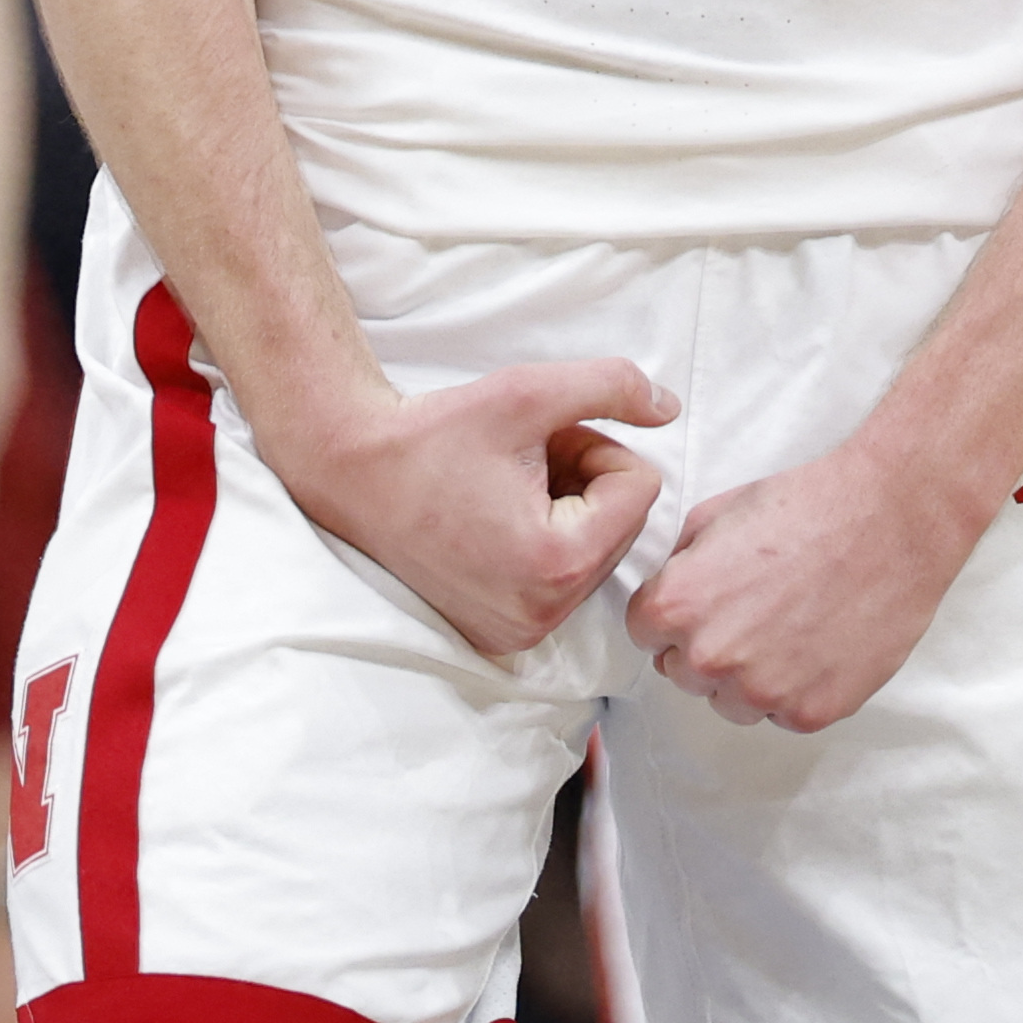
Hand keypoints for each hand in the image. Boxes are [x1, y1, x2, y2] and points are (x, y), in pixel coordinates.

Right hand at [262, 360, 666, 660]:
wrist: (352, 470)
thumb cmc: (434, 430)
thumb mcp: (527, 390)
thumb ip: (612, 386)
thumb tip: (671, 407)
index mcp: (557, 562)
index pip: (640, 489)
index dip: (595, 447)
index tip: (540, 439)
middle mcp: (542, 613)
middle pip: (620, 527)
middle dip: (583, 483)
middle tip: (522, 459)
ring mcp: (519, 632)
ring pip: (594, 554)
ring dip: (565, 511)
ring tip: (505, 486)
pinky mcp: (499, 636)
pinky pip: (560, 584)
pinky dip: (542, 545)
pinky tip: (495, 520)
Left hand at [627, 440, 979, 730]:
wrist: (888, 520)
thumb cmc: (805, 506)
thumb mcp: (715, 514)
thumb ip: (678, 565)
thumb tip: (668, 591)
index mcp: (677, 607)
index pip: (644, 633)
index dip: (672, 614)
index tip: (702, 601)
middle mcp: (712, 658)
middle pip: (683, 673)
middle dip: (705, 646)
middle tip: (750, 611)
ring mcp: (764, 692)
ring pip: (731, 703)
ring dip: (747, 677)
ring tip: (785, 628)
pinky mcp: (813, 712)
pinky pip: (783, 714)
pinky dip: (796, 688)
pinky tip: (817, 644)